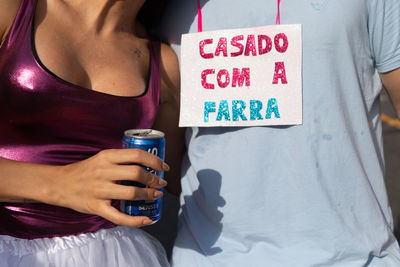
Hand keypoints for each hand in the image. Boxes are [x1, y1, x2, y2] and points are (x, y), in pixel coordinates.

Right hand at [48, 149, 168, 226]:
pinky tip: (147, 219)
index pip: (136, 155)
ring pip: (131, 193)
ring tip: (155, 195)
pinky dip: (136, 220)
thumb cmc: (85, 171)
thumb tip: (149, 165)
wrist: (59, 184)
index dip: (154, 161)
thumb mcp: (101, 158)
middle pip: (137, 173)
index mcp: (106, 156)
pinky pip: (119, 216)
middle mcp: (103, 171)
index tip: (164, 167)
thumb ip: (121, 160)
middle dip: (154, 179)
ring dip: (148, 195)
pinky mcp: (96, 207)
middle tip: (161, 183)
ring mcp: (99, 190)